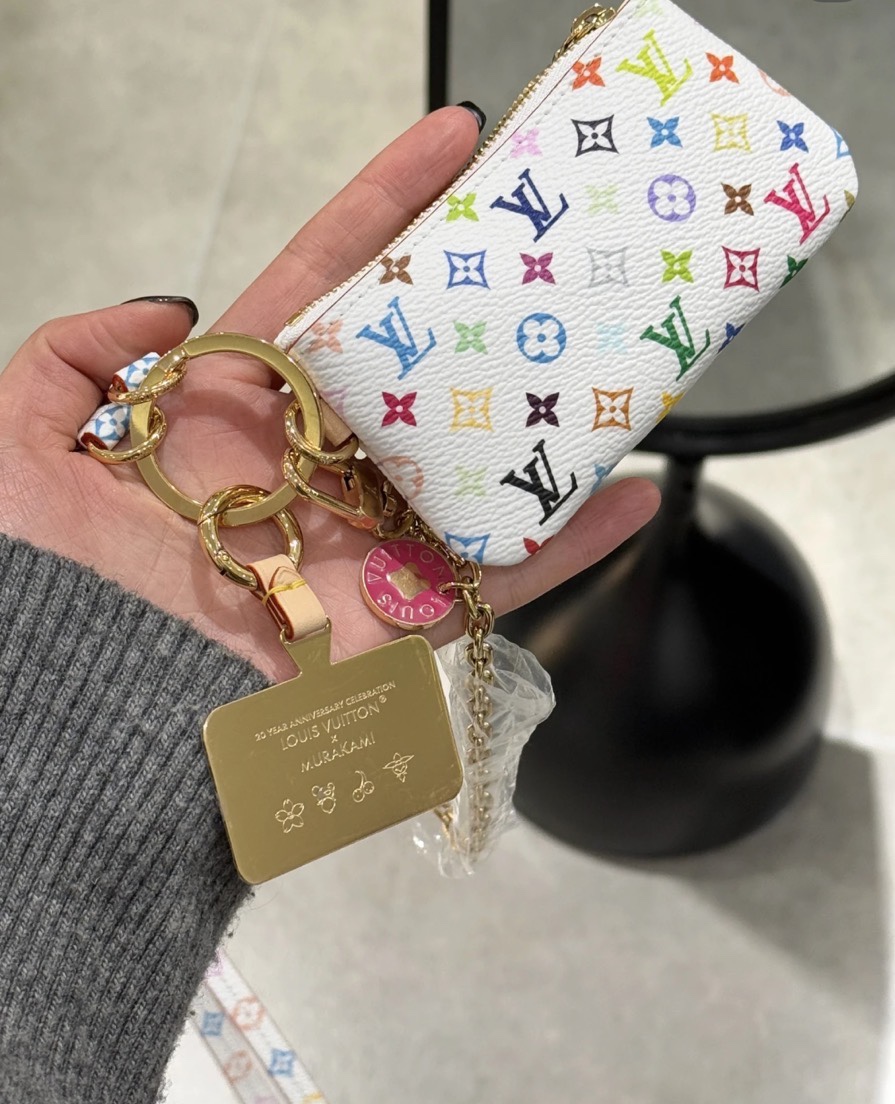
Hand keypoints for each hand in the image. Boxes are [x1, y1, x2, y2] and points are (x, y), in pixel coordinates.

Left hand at [0, 108, 658, 683]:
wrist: (100, 707)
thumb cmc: (59, 585)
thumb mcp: (26, 441)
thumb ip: (72, 354)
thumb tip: (169, 308)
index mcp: (247, 408)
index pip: (328, 282)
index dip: (385, 209)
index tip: (449, 143)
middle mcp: (323, 459)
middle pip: (424, 356)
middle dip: (484, 289)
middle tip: (551, 229)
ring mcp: (375, 530)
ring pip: (479, 453)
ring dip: (545, 403)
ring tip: (615, 342)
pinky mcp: (409, 608)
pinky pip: (507, 571)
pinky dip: (572, 539)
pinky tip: (633, 493)